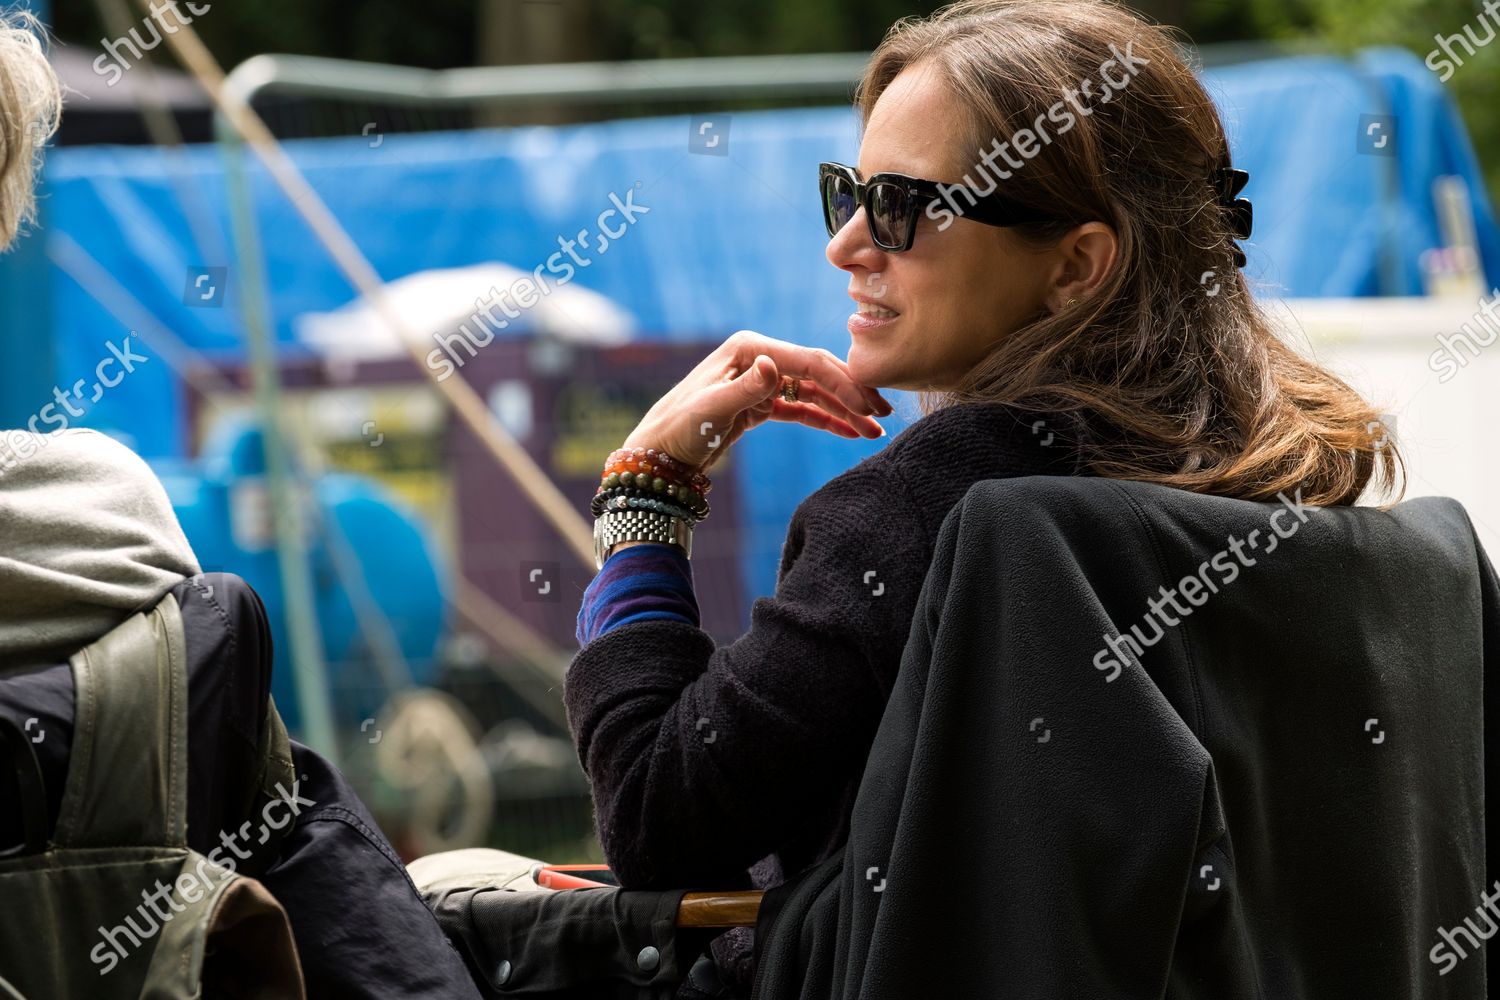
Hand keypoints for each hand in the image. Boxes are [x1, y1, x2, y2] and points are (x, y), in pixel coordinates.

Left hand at [620, 330, 893, 472]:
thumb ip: (744, 388)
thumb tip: (773, 365)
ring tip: (874, 431)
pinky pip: (801, 410)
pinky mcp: (761, 405)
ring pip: (814, 393)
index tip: (868, 407)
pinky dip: (826, 421)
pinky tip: (850, 433)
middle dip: (853, 394)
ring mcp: (762, 381)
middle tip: (885, 414)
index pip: (808, 361)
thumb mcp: (710, 409)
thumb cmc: (677, 429)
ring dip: (844, 411)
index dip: (843, 382)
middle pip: (818, 372)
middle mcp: (760, 359)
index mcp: (750, 349)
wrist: (657, 456)